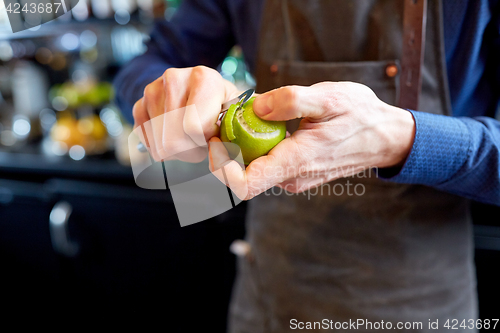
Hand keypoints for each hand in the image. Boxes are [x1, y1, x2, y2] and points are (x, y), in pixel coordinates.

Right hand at [132, 66, 238, 161]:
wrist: (202, 94)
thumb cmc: (224, 109)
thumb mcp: (241, 115)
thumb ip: (244, 127)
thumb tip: (239, 148)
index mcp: (205, 79)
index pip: (193, 129)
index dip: (204, 144)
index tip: (213, 139)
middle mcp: (175, 78)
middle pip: (173, 140)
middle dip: (189, 150)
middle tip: (200, 142)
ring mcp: (154, 89)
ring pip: (158, 144)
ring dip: (176, 150)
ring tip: (189, 137)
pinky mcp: (140, 101)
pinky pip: (144, 138)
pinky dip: (158, 146)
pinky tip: (173, 135)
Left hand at [208, 81, 415, 198]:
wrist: (384, 137)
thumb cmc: (360, 116)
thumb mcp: (329, 98)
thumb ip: (291, 101)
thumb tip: (255, 107)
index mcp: (294, 162)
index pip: (243, 185)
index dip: (219, 169)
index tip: (214, 142)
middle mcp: (290, 178)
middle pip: (240, 177)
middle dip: (223, 153)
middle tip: (217, 121)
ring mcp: (292, 178)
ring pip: (251, 170)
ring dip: (236, 149)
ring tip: (234, 119)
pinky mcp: (294, 172)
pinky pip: (264, 165)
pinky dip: (252, 148)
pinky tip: (254, 125)